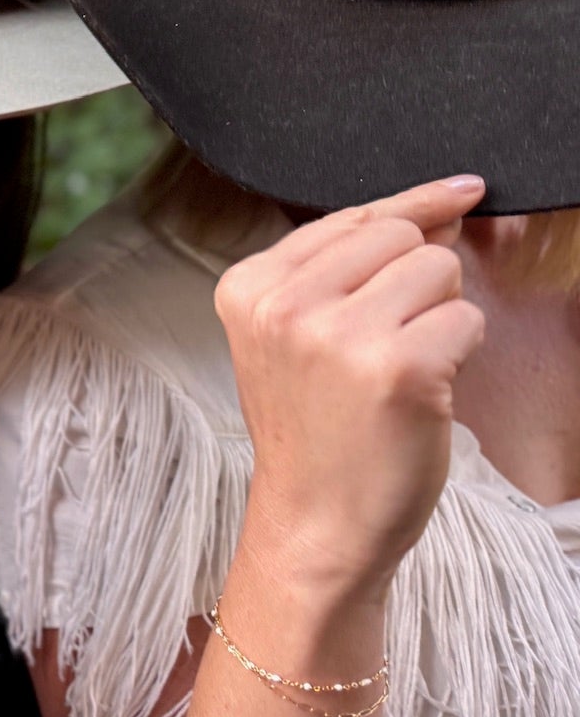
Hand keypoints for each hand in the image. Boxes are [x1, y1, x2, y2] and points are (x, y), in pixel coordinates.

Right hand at [216, 176, 487, 595]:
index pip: (352, 216)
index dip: (413, 208)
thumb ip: (346, 267)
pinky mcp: (397, 368)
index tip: (460, 192)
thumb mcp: (294, 336)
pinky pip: (467, 318)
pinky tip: (421, 393)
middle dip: (418, 279)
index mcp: (248, 288)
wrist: (315, 524)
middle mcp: (284, 304)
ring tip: (400, 369)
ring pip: (439, 268)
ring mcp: (337, 335)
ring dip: (441, 316)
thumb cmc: (317, 430)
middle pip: (400, 234)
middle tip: (388, 342)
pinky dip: (461, 354)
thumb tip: (443, 204)